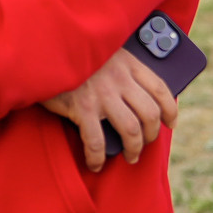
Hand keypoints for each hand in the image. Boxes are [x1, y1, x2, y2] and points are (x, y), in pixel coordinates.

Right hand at [42, 47, 177, 171]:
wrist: (42, 48)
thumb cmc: (71, 54)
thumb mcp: (101, 52)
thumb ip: (118, 67)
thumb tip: (133, 95)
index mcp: (127, 62)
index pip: (160, 89)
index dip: (170, 109)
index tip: (170, 122)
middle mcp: (119, 77)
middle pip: (149, 113)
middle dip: (151, 135)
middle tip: (145, 143)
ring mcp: (102, 93)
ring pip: (131, 130)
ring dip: (134, 148)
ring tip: (130, 156)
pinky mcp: (82, 107)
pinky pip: (97, 141)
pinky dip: (97, 158)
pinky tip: (95, 164)